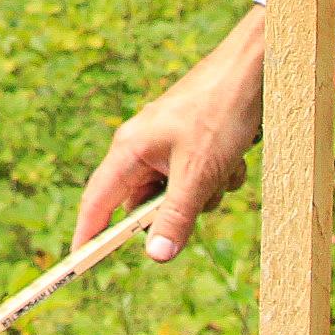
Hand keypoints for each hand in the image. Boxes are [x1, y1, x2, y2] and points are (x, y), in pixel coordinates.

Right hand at [71, 5, 266, 262]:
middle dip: (176, 210)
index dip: (88, 235)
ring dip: (205, 193)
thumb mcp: (198, 174)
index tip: (80, 264)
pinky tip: (234, 158)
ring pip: (178, 194)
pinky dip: (218, 177)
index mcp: (129, 150)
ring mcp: (168, 146)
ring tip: (223, 168)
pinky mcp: (192, 144)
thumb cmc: (220, 113)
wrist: (254, 70)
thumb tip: (155, 257)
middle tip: (198, 199)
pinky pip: (199, 179)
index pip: (97, 202)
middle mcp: (143, 148)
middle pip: (145, 203)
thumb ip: (175, 217)